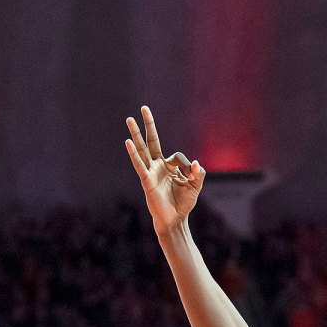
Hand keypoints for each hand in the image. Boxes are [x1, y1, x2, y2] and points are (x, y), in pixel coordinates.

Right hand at [125, 106, 205, 233]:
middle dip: (148, 125)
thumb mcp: (195, 187)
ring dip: (136, 134)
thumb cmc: (183, 203)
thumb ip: (197, 174)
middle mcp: (158, 166)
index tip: (191, 176)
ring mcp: (151, 171)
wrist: (175, 219)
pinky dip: (134, 154)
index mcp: (170, 166)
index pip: (178, 156)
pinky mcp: (146, 180)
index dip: (187, 166)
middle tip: (144, 108)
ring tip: (129, 119)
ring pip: (142, 149)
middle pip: (152, 141)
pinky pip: (139, 164)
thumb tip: (195, 163)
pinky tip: (128, 142)